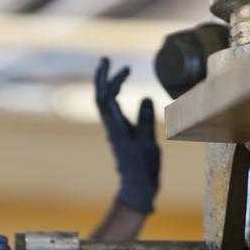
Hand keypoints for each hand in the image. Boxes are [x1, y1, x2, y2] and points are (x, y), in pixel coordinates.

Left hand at [95, 57, 160, 215]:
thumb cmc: (143, 170)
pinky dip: (117, 98)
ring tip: (122, 73)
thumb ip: (145, 122)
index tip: (112, 63)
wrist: (137, 189)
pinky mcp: (121, 136)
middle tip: (110, 60)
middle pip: (102, 98)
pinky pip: (115, 111)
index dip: (106, 79)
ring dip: (112, 87)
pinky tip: (124, 93)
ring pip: (107, 104)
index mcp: (117, 129)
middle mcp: (113, 128)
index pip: (104, 98)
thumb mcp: (147, 145)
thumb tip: (144, 97)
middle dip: (105, 78)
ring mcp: (116, 132)